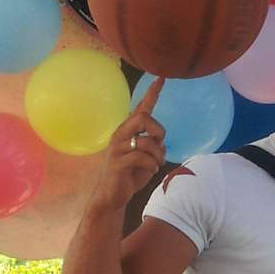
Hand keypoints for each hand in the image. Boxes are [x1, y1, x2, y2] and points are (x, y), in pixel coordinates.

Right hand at [92, 77, 166, 209]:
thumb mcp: (146, 157)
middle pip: (143, 117)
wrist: (113, 195)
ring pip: (145, 141)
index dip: (151, 93)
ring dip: (157, 155)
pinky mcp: (117, 163)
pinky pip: (141, 158)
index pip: (141, 107)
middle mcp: (120, 135)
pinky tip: (150, 171)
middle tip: (161, 144)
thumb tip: (162, 143)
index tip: (161, 78)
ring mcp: (117, 148)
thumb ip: (154, 146)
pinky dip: (152, 165)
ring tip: (157, 164)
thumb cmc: (130, 175)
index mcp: (127, 131)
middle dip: (158, 130)